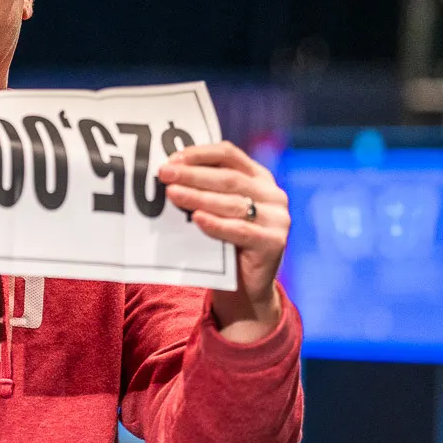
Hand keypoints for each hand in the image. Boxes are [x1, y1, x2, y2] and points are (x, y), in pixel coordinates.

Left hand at [157, 142, 289, 342]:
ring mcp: (277, 219)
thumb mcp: (218, 209)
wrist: (246, 288)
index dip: (200, 154)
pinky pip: (240, 231)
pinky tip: (197, 219)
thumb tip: (169, 171)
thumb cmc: (225, 241)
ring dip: (198, 197)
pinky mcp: (274, 243)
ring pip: (232, 203)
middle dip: (192, 175)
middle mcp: (272, 194)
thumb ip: (205, 189)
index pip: (229, 154)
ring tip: (172, 194)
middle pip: (228, 178)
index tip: (173, 158)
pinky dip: (216, 224)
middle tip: (164, 174)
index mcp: (259, 178)